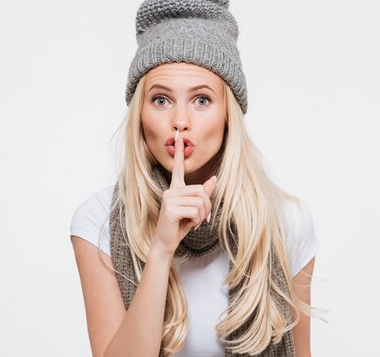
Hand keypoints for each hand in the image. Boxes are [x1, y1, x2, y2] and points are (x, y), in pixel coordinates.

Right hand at [149, 130, 217, 256]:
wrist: (166, 242)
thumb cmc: (179, 225)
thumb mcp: (194, 209)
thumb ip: (203, 194)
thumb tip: (214, 178)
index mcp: (175, 189)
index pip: (178, 168)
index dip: (180, 152)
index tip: (179, 136)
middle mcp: (170, 191)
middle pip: (201, 191)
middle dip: (206, 207)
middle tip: (200, 218)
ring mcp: (169, 199)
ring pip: (200, 202)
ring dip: (202, 216)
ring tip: (192, 222)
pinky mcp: (170, 208)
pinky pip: (195, 211)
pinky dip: (196, 221)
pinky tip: (187, 225)